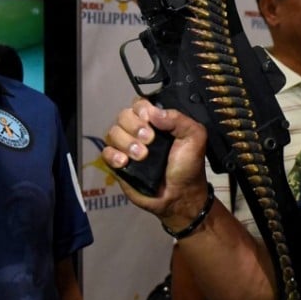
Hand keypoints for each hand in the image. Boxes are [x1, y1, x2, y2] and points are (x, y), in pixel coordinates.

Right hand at [101, 98, 210, 228]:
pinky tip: (125, 162)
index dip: (141, 109)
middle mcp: (140, 131)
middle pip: (123, 115)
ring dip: (126, 142)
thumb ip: (178, 119)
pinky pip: (106, 152)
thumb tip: (153, 111)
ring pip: (113, 132)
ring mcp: (128, 147)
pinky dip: (113, 155)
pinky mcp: (119, 164)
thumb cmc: (188, 165)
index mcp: (158, 122)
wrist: (180, 195)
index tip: (151, 120)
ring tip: (142, 155)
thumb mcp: (195, 137)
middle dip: (134, 126)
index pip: (139, 104)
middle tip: (150, 140)